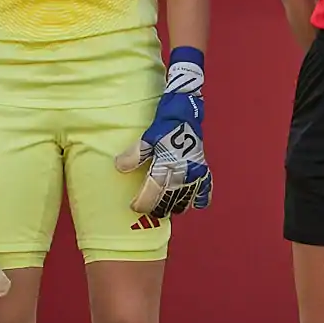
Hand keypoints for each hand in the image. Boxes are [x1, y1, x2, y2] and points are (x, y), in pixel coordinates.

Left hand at [115, 53, 210, 219]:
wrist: (186, 113)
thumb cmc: (166, 125)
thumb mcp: (147, 138)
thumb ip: (134, 155)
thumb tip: (119, 166)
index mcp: (166, 166)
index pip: (152, 194)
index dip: (142, 204)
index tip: (134, 205)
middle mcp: (182, 174)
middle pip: (167, 202)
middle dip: (155, 208)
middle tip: (145, 205)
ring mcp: (195, 175)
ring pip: (184, 202)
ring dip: (172, 207)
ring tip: (162, 205)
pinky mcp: (203, 172)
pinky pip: (204, 193)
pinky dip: (197, 200)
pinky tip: (190, 202)